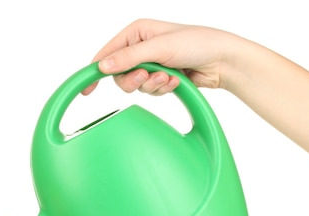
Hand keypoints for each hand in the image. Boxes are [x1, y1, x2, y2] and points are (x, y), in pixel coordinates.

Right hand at [83, 19, 238, 95]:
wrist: (222, 60)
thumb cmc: (197, 43)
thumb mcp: (159, 48)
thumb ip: (128, 58)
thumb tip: (103, 67)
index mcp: (136, 32)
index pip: (107, 53)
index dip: (95, 71)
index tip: (86, 89)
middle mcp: (140, 47)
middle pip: (119, 75)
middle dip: (134, 80)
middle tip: (148, 77)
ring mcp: (150, 64)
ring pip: (134, 86)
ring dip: (152, 85)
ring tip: (169, 77)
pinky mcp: (160, 78)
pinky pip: (149, 92)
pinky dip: (162, 89)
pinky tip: (176, 80)